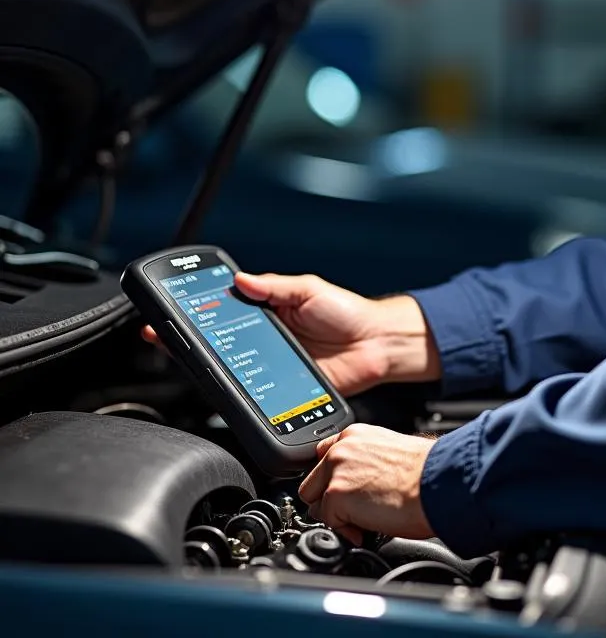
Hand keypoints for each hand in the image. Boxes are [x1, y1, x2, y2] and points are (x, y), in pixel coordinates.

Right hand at [141, 272, 440, 395]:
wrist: (376, 344)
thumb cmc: (347, 311)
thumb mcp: (309, 289)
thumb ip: (275, 286)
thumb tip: (240, 280)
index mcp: (266, 312)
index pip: (222, 310)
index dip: (194, 311)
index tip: (168, 309)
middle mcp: (262, 340)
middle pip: (216, 343)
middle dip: (185, 340)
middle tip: (161, 336)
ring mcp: (268, 366)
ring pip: (229, 370)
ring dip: (205, 366)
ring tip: (183, 358)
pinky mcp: (280, 390)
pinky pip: (252, 393)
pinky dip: (235, 392)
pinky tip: (222, 385)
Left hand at [298, 423, 436, 543]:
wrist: (438, 481)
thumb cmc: (426, 472)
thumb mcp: (390, 453)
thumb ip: (365, 461)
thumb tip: (359, 483)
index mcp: (356, 435)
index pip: (323, 457)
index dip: (331, 480)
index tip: (342, 491)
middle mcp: (341, 448)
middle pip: (312, 483)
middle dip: (329, 500)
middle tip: (355, 510)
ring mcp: (336, 471)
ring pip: (315, 504)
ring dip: (335, 516)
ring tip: (363, 519)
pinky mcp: (336, 495)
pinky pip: (329, 524)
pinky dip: (346, 531)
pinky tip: (367, 529)